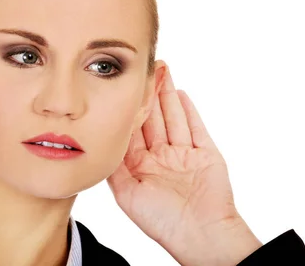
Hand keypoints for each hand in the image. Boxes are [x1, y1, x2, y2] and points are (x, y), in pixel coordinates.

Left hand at [107, 65, 261, 265]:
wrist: (202, 235)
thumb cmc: (162, 221)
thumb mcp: (127, 193)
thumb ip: (114, 166)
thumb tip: (99, 140)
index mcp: (141, 166)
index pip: (132, 130)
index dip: (127, 108)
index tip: (121, 86)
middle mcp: (160, 157)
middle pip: (153, 118)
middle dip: (148, 94)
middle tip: (144, 69)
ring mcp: (183, 155)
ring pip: (172, 117)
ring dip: (167, 94)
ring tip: (161, 71)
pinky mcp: (205, 154)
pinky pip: (195, 127)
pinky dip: (188, 110)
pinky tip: (179, 93)